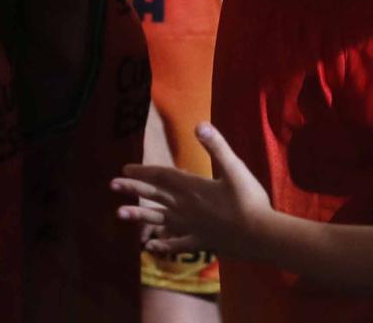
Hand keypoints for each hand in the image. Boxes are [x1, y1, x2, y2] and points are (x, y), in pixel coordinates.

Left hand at [113, 122, 276, 260]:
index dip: (143, 171)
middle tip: (112, 185)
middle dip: (133, 189)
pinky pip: (177, 244)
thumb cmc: (248, 199)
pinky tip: (150, 248)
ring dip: (139, 216)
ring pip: (159, 220)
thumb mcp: (234, 167)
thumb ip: (216, 146)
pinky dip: (163, 246)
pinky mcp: (200, 242)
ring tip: (119, 214)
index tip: (124, 168)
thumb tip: (199, 124)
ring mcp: (191, 227)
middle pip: (155, 196)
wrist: (259, 235)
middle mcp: (185, 208)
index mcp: (192, 187)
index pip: (162, 176)